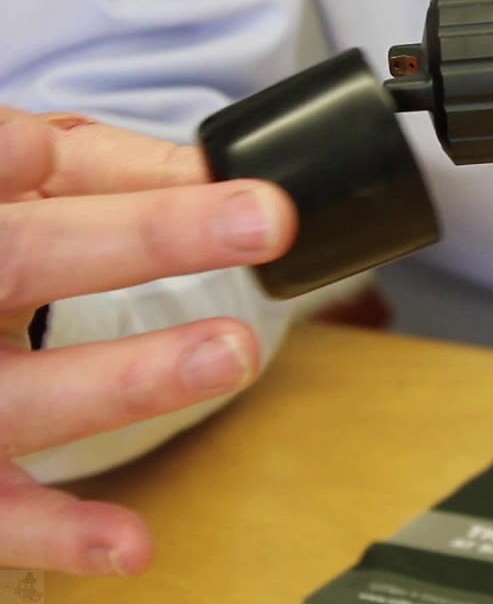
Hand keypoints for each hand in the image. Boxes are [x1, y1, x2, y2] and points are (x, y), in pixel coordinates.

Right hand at [0, 107, 295, 574]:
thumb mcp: (36, 182)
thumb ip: (115, 172)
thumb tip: (218, 173)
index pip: (2, 170)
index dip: (17, 159)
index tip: (76, 150)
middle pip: (20, 258)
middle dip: (144, 237)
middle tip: (265, 219)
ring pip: (18, 397)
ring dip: (127, 378)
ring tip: (232, 354)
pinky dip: (60, 533)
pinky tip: (132, 544)